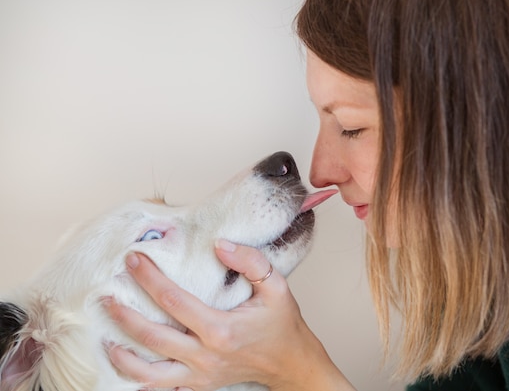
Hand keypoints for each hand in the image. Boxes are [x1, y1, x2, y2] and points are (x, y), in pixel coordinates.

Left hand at [105, 241, 354, 390]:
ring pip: (148, 373)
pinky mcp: (198, 385)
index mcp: (221, 329)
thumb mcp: (276, 285)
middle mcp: (205, 355)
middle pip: (152, 337)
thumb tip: (220, 245)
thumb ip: (251, 261)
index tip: (133, 260)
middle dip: (124, 314)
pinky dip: (136, 377)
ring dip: (122, 354)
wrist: (290, 363)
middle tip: (106, 294)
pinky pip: (159, 387)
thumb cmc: (281, 324)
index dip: (149, 278)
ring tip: (105, 335)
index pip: (174, 301)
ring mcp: (199, 374)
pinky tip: (125, 361)